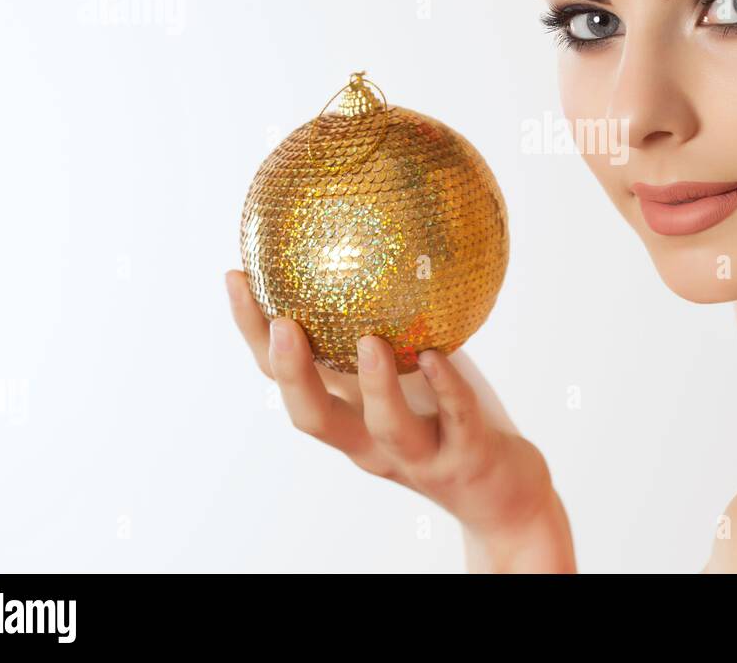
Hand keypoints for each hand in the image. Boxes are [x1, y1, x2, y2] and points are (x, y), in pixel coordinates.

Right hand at [225, 269, 574, 570]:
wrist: (500, 492)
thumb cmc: (448, 416)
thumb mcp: (407, 369)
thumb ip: (385, 326)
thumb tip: (368, 243)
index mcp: (347, 415)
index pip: (283, 377)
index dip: (253, 333)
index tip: (237, 276)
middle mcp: (371, 441)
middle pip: (315, 416)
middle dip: (291, 373)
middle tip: (281, 323)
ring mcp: (418, 454)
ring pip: (387, 427)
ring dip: (375, 385)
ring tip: (369, 340)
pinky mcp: (465, 457)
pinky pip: (457, 419)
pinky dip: (446, 387)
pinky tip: (437, 355)